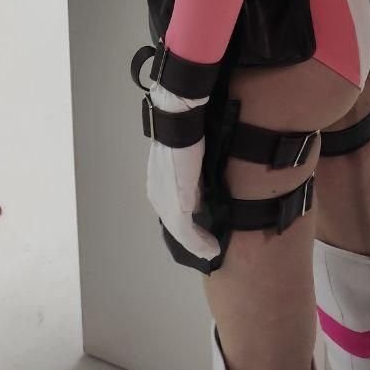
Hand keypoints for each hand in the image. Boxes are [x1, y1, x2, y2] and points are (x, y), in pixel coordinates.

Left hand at [145, 83, 221, 264]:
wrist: (179, 119)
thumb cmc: (184, 130)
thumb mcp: (188, 156)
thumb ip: (191, 173)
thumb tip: (202, 189)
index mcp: (157, 182)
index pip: (171, 209)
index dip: (186, 223)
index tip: (200, 231)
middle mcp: (157, 195)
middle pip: (174, 224)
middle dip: (191, 237)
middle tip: (208, 246)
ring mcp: (165, 201)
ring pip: (180, 232)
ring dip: (197, 243)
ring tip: (211, 250)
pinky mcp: (177, 204)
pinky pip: (187, 231)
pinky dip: (199, 242)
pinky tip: (212, 248)